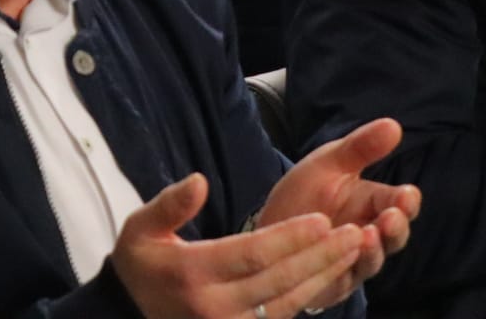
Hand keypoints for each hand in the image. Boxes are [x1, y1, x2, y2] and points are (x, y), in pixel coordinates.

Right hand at [114, 173, 368, 318]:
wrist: (129, 315)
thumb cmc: (141, 265)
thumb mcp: (139, 229)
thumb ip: (169, 204)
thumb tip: (199, 181)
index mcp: (192, 275)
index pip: (252, 254)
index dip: (290, 238)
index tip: (323, 219)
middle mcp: (214, 308)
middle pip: (279, 280)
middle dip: (320, 255)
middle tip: (356, 232)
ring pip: (288, 302)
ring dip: (324, 275)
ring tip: (354, 249)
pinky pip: (282, 316)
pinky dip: (311, 295)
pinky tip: (331, 273)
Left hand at [259, 118, 420, 297]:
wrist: (268, 225)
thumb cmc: (305, 193)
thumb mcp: (329, 163)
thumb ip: (360, 148)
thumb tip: (394, 125)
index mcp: (372, 201)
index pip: (399, 202)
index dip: (406, 201)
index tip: (406, 195)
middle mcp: (369, 232)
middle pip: (394, 236)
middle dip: (396, 227)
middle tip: (392, 217)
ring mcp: (353, 259)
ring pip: (374, 260)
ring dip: (374, 249)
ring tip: (368, 234)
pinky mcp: (332, 280)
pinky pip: (344, 278)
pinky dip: (346, 267)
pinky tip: (341, 253)